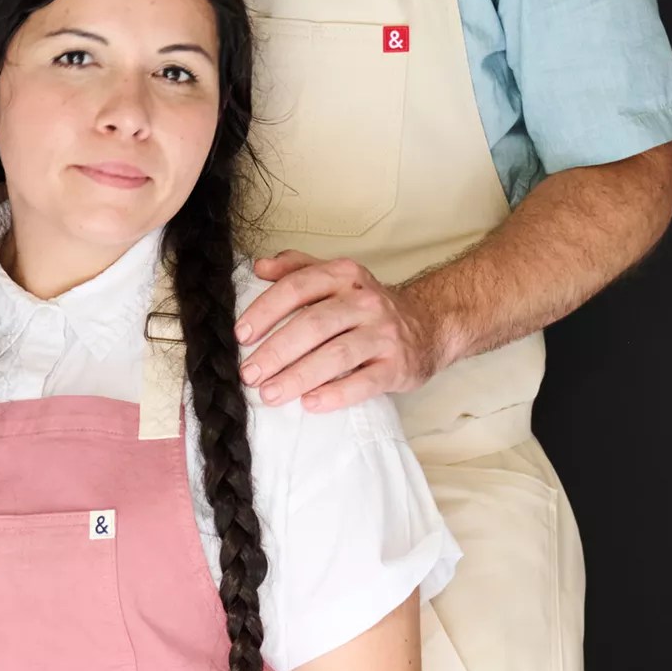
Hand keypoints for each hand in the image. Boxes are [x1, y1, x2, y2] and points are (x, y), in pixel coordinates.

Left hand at [231, 252, 439, 409]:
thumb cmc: (369, 306)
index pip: (298, 287)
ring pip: (336, 355)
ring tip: (270, 394)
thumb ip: (298, 267)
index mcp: (344, 276)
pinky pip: (364, 382)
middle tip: (250, 374)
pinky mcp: (397, 366)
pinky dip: (336, 395)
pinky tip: (311, 404)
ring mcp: (383, 334)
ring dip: (298, 376)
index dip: (266, 310)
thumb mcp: (338, 277)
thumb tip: (260, 267)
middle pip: (313, 324)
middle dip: (276, 351)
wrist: (429, 325)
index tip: (242, 335)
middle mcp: (365, 301)